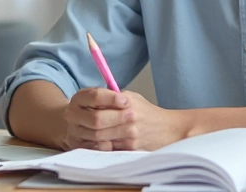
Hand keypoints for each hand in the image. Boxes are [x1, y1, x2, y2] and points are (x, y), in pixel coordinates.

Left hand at [61, 88, 188, 150]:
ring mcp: (129, 133)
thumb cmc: (147, 112)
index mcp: (126, 100)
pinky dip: (99, 145)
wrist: (167, 128)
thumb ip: (112, 97)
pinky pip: (107, 147)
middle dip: (83, 121)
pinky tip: (97, 140)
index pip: (97, 97)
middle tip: (77, 121)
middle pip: (95, 120)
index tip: (79, 106)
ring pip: (98, 136)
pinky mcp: (130, 147)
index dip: (85, 103)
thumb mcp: (131, 97)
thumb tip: (89, 99)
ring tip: (85, 130)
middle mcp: (128, 116)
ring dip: (89, 134)